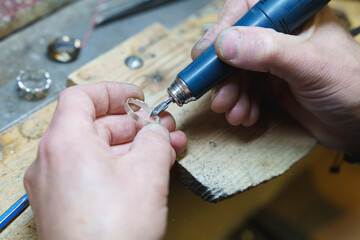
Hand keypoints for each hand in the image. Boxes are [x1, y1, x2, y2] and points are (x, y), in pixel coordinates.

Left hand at [24, 82, 186, 239]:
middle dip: (135, 125)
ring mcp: (57, 185)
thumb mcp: (148, 171)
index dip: (113, 91)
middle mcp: (53, 161)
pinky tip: (147, 173)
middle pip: (96, 126)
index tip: (136, 96)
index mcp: (65, 142)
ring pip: (99, 152)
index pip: (83, 96)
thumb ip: (156, 139)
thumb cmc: (110, 233)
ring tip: (164, 151)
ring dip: (133, 148)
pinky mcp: (67, 204)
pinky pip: (94, 174)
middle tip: (162, 130)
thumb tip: (157, 132)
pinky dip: (120, 167)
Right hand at [192, 0, 359, 151]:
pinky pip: (244, 91)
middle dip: (223, 74)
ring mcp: (273, 61)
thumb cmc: (353, 86)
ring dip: (230, 94)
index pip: (246, 10)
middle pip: (234, 46)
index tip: (207, 55)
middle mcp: (280, 35)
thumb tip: (225, 44)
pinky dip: (241, 105)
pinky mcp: (271, 84)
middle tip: (219, 96)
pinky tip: (246, 115)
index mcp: (293, 16)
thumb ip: (268, 52)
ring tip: (234, 112)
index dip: (222, 30)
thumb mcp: (310, 65)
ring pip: (235, 72)